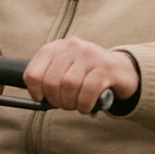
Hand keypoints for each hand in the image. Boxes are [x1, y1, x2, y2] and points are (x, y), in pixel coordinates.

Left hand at [23, 37, 138, 114]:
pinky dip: (84, 104)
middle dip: (56, 100)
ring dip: (70, 103)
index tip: (42, 99)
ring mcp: (89, 54)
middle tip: (64, 104)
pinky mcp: (105, 66)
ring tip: (76, 105)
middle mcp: (71, 46)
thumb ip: (49, 79)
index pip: (33, 73)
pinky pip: (88, 90)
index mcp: (56, 47)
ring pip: (69, 86)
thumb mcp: (65, 70)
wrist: (121, 69)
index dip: (35, 92)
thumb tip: (39, 99)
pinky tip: (86, 107)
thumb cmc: (87, 75)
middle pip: (50, 82)